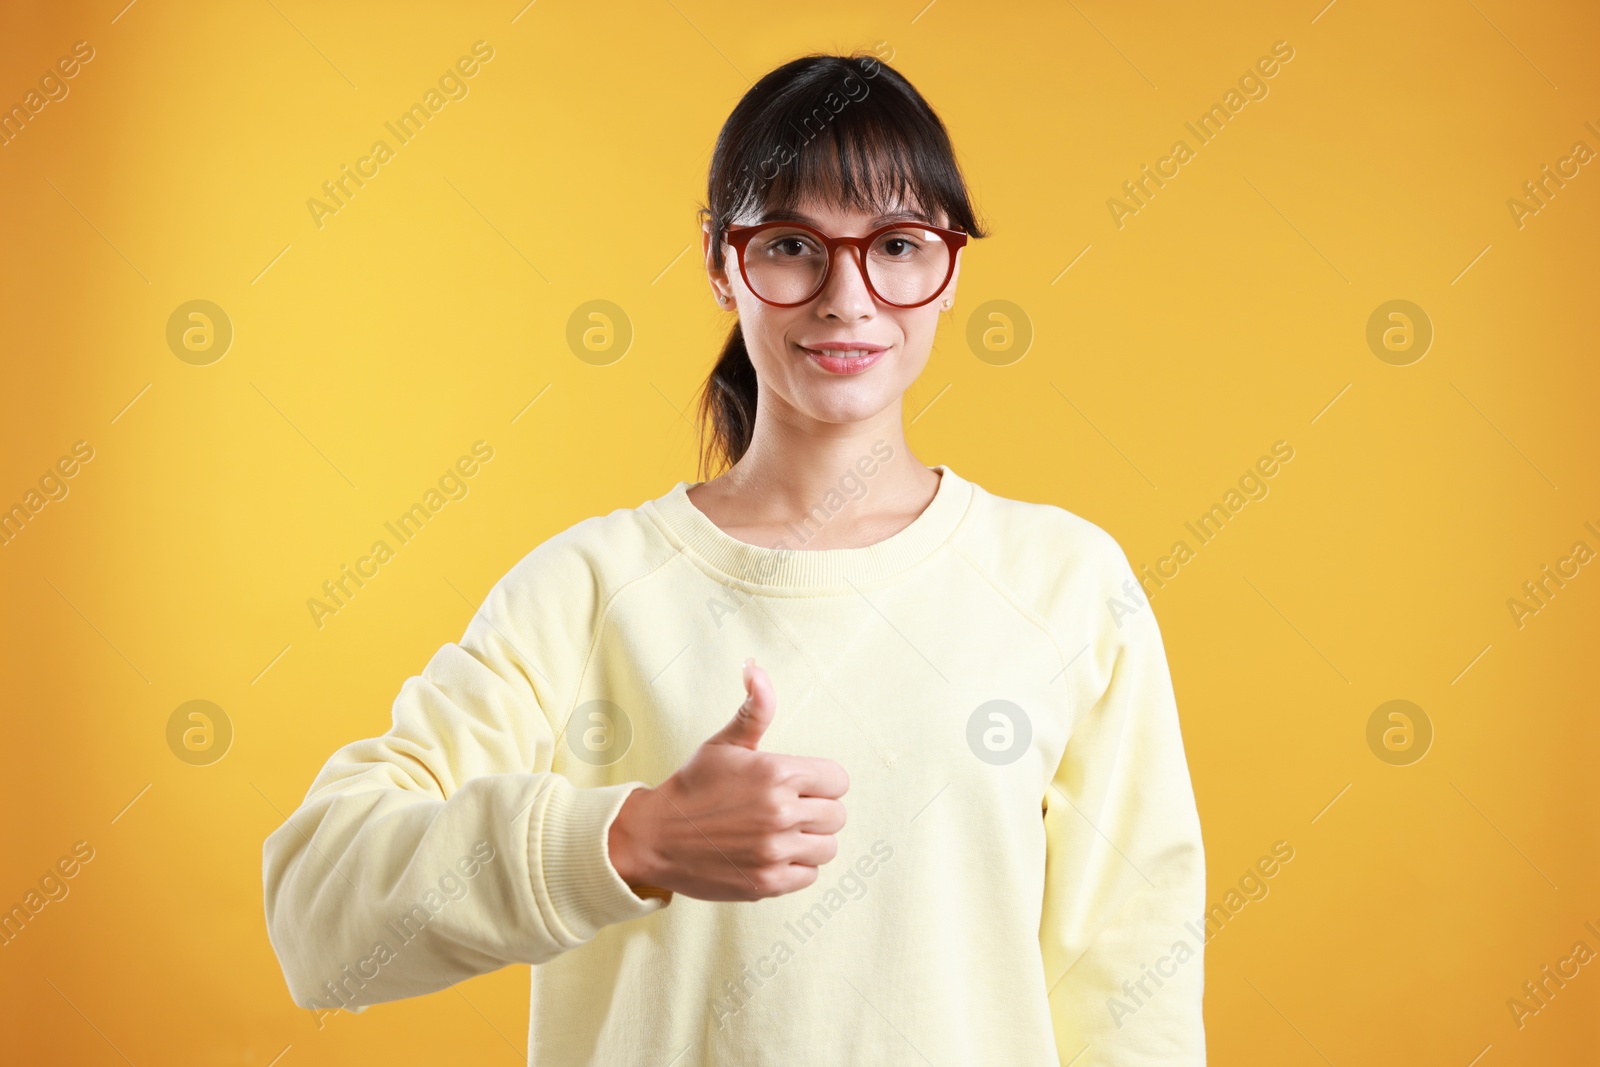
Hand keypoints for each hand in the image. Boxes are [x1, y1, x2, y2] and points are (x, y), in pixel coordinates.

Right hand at [607, 657, 848, 901]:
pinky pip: (810, 875)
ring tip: (780, 833)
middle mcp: (781, 812)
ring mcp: (775, 851)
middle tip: (788, 810)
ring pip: (828, 848)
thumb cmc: (693, 786)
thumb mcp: (724, 743)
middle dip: (817, 811)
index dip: (822, 782)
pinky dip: (796, 868)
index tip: (800, 786)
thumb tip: (756, 668)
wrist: (654, 837)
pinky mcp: (768, 883)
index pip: (839, 781)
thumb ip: (754, 709)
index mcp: (777, 773)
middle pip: (837, 815)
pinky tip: (771, 854)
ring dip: (809, 841)